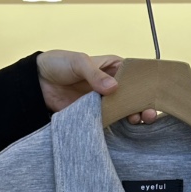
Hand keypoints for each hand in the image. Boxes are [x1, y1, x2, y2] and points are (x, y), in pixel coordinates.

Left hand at [37, 50, 157, 123]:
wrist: (38, 84)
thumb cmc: (59, 64)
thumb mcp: (78, 63)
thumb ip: (94, 75)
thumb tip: (112, 88)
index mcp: (113, 67)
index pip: (134, 75)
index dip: (145, 84)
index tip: (152, 94)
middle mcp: (112, 85)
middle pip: (134, 95)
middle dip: (143, 104)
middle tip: (148, 113)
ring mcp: (105, 102)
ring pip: (125, 110)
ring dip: (134, 116)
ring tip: (139, 120)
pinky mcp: (96, 115)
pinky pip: (110, 121)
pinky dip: (119, 126)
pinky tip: (126, 128)